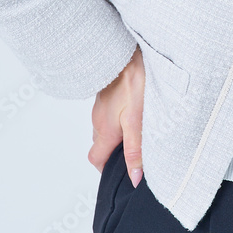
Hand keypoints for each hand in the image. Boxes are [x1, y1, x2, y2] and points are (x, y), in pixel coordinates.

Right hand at [88, 44, 145, 187]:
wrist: (125, 54)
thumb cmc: (132, 84)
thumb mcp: (137, 122)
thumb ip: (135, 150)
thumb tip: (134, 177)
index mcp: (105, 131)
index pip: (95, 159)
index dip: (105, 169)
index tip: (119, 171)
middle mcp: (98, 120)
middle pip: (100, 143)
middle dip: (113, 151)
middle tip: (133, 152)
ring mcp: (100, 106)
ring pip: (104, 127)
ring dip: (116, 133)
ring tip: (137, 131)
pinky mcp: (105, 94)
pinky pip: (107, 112)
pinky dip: (117, 117)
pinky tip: (133, 110)